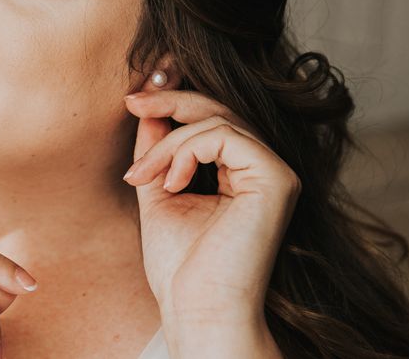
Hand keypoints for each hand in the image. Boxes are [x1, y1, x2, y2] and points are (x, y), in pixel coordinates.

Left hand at [122, 86, 300, 330]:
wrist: (196, 309)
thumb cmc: (180, 263)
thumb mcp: (159, 190)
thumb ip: (157, 149)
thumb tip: (146, 108)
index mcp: (241, 173)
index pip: (210, 119)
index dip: (173, 102)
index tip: (132, 100)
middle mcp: (264, 169)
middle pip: (217, 109)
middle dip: (169, 102)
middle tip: (131, 103)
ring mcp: (274, 172)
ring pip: (216, 121)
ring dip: (168, 143)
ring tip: (143, 177)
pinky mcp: (276, 178)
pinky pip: (224, 137)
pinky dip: (188, 152)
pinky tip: (174, 184)